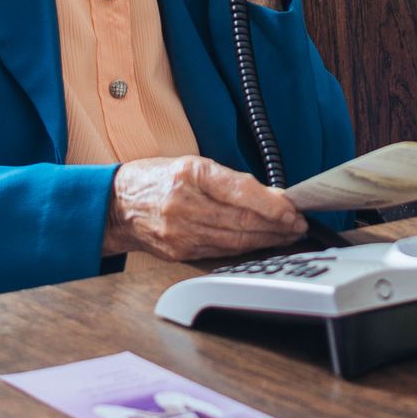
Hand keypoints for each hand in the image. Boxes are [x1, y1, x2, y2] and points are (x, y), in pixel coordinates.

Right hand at [103, 156, 305, 260]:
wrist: (118, 205)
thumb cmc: (158, 178)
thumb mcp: (194, 164)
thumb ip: (232, 181)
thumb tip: (271, 196)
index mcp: (190, 174)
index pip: (241, 192)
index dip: (272, 204)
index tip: (293, 209)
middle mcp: (185, 205)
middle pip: (241, 220)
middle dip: (276, 225)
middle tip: (298, 224)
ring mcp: (180, 232)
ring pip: (234, 240)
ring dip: (266, 240)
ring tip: (287, 235)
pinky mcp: (179, 253)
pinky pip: (220, 252)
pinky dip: (245, 248)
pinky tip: (261, 244)